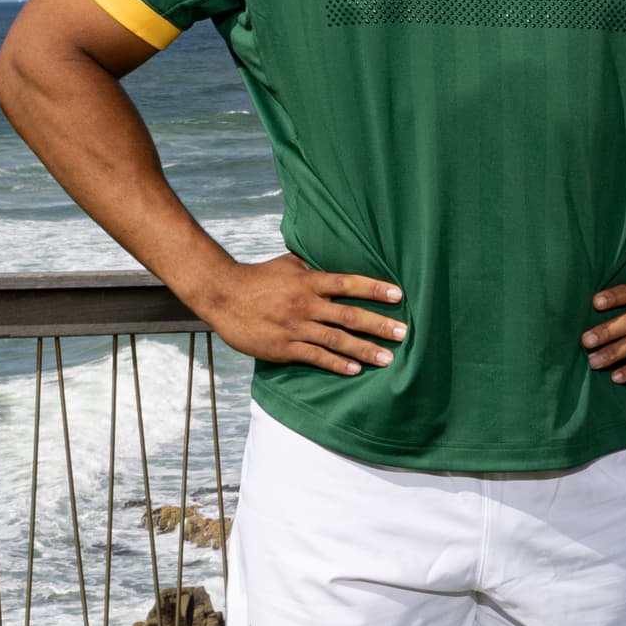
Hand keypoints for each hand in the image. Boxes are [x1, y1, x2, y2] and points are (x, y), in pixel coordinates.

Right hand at [188, 254, 406, 374]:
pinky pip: (315, 357)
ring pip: (336, 340)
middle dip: (379, 325)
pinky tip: (354, 369)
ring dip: (364, 350)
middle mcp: (305, 304)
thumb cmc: (258, 279)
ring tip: (387, 358)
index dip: (374, 288)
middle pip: (349, 315)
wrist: (222, 295)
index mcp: (308, 282)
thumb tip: (336, 255)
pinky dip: (336, 364)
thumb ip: (313, 266)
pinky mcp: (282, 347)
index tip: (399, 295)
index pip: (348, 283)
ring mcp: (294, 327)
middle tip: (404, 333)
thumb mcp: (288, 264)